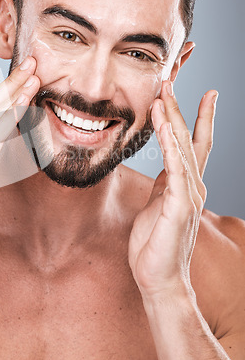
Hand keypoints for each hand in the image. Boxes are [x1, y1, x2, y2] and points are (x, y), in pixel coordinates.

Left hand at [128, 80, 217, 300]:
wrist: (158, 278)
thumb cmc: (155, 243)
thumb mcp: (158, 204)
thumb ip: (165, 184)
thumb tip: (166, 165)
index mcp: (184, 184)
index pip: (194, 144)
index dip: (198, 118)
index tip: (204, 94)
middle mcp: (192, 186)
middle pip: (188, 139)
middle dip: (179, 109)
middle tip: (171, 81)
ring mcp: (188, 195)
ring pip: (183, 148)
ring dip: (173, 119)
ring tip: (164, 94)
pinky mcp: (180, 206)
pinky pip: (175, 169)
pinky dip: (171, 146)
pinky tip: (166, 126)